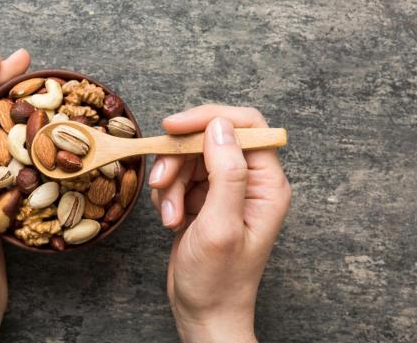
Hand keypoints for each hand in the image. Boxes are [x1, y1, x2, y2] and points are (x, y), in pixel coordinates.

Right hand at [149, 105, 291, 341]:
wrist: (203, 312)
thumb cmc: (218, 280)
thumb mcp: (220, 227)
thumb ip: (226, 173)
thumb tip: (220, 125)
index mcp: (267, 185)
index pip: (245, 126)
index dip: (208, 119)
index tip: (173, 128)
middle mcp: (250, 182)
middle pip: (209, 140)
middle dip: (179, 160)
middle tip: (163, 185)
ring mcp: (225, 190)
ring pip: (189, 158)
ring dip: (171, 183)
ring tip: (170, 217)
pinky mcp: (204, 199)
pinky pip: (179, 176)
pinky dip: (168, 194)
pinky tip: (170, 219)